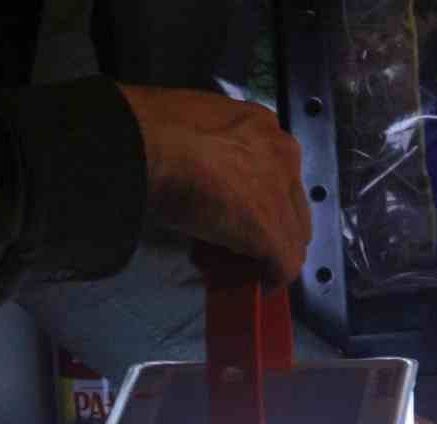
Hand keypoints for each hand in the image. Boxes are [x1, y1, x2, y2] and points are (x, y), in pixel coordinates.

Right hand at [116, 84, 310, 284]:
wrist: (144, 146)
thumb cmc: (149, 129)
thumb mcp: (190, 125)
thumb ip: (208, 146)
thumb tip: (198, 170)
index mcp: (260, 124)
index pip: (275, 169)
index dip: (259, 194)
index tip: (238, 210)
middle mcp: (282, 153)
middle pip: (292, 202)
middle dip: (271, 223)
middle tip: (241, 240)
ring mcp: (280, 193)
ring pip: (293, 234)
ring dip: (270, 251)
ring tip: (244, 265)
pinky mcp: (271, 230)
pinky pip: (285, 264)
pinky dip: (273, 278)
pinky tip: (260, 285)